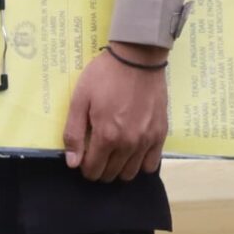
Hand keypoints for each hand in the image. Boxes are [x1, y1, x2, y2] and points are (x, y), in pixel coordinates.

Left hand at [63, 43, 168, 181]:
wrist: (137, 59)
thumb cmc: (104, 76)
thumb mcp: (80, 99)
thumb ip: (74, 132)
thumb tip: (72, 163)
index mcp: (106, 136)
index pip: (93, 169)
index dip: (85, 168)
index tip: (83, 159)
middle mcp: (128, 144)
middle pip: (111, 174)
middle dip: (100, 169)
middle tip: (96, 154)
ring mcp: (147, 141)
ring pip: (131, 173)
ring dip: (119, 170)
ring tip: (113, 155)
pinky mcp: (161, 134)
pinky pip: (151, 164)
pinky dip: (140, 164)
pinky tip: (133, 153)